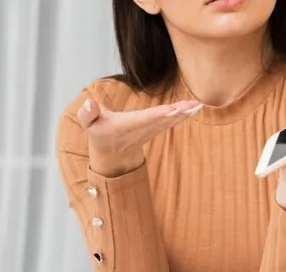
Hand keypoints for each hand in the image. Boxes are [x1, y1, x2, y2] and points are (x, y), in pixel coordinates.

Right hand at [76, 98, 202, 177]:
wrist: (112, 155)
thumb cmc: (101, 134)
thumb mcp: (89, 124)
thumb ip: (88, 114)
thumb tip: (89, 101)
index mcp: (125, 127)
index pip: (142, 120)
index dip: (156, 115)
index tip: (171, 109)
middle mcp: (140, 130)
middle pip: (160, 121)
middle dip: (176, 113)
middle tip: (192, 105)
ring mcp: (150, 131)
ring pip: (169, 122)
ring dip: (184, 114)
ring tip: (198, 105)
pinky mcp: (156, 129)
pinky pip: (171, 122)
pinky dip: (183, 115)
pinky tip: (196, 108)